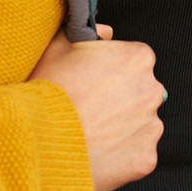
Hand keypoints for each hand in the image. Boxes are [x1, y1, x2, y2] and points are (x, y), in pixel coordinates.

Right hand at [30, 24, 165, 190]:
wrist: (39, 143)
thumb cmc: (47, 93)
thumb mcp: (58, 47)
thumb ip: (87, 32)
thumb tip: (106, 33)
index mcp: (138, 58)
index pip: (134, 62)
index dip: (112, 72)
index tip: (94, 84)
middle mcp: (152, 90)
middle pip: (140, 93)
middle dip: (120, 100)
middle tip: (89, 110)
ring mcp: (151, 126)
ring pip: (141, 124)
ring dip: (122, 129)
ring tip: (90, 134)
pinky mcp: (145, 159)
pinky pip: (137, 155)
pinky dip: (121, 158)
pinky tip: (96, 154)